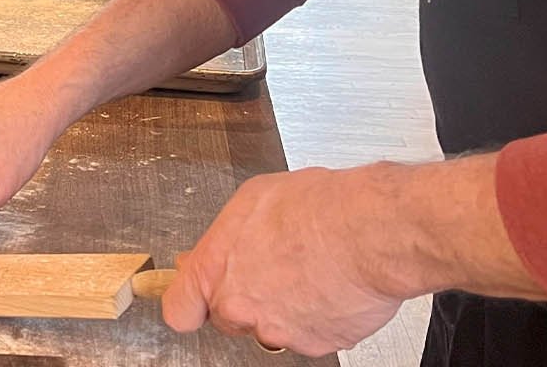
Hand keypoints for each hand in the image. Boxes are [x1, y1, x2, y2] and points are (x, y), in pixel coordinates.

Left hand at [160, 165, 412, 355]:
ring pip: (273, 325)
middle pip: (230, 317)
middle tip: (275, 266)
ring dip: (286, 304)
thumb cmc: (315, 208)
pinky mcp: (316, 344)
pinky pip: (311, 331)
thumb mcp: (252, 201)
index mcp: (215, 272)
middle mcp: (240, 308)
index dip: (190, 303)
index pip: (179, 309)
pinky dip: (320, 314)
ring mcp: (277, 331)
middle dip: (248, 296)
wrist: (367, 232)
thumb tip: (225, 246)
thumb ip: (228, 236)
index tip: (194, 299)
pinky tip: (331, 284)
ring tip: (310, 269)